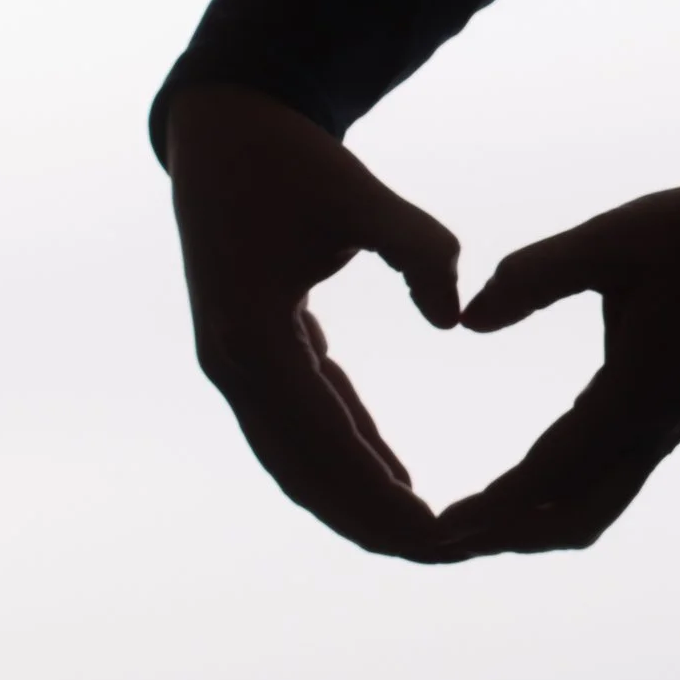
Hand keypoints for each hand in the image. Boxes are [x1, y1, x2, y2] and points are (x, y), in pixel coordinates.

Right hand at [165, 80, 462, 557]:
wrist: (223, 128)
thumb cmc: (288, 157)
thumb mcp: (360, 195)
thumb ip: (419, 249)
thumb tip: (456, 314)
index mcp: (252, 339)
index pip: (320, 443)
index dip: (375, 495)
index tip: (433, 532)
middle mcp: (236, 366)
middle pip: (304, 471)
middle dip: (368, 519)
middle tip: (442, 552)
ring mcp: (238, 362)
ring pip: (300, 454)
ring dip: (355, 496)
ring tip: (422, 532)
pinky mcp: (254, 347)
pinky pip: (304, 415)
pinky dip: (346, 449)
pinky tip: (394, 477)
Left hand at [441, 185, 679, 556]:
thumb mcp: (608, 241)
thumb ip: (534, 276)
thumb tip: (470, 319)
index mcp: (632, 398)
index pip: (549, 474)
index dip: (492, 508)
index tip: (439, 529)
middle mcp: (647, 432)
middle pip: (572, 519)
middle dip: (503, 536)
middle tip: (437, 540)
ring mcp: (660, 432)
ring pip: (591, 510)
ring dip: (530, 524)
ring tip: (472, 524)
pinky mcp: (664, 421)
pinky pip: (605, 484)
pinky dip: (555, 499)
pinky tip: (522, 485)